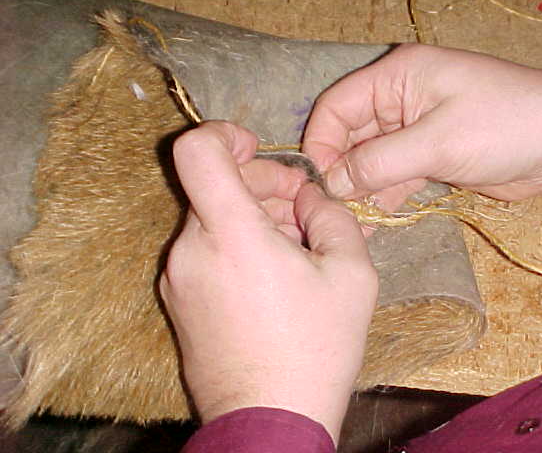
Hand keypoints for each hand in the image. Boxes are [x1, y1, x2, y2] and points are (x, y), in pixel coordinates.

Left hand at [159, 121, 377, 444]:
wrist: (270, 419)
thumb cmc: (316, 349)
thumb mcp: (352, 275)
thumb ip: (333, 216)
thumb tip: (311, 197)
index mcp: (230, 234)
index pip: (197, 151)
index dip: (225, 134)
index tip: (257, 148)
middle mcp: (191, 248)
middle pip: (215, 184)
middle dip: (262, 184)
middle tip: (304, 207)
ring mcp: (177, 276)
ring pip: (213, 218)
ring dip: (253, 216)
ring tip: (297, 245)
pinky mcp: (178, 298)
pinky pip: (206, 249)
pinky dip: (236, 243)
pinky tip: (273, 272)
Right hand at [303, 43, 541, 202]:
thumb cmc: (504, 127)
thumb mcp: (437, 143)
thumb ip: (378, 163)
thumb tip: (330, 185)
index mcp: (396, 77)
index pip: (337, 107)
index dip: (321, 144)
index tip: (316, 184)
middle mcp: (398, 99)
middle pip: (349, 136)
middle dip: (339, 172)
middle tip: (329, 211)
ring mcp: (412, 130)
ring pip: (368, 160)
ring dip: (358, 190)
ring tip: (347, 223)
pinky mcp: (427, 157)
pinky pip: (391, 176)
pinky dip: (381, 196)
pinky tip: (370, 221)